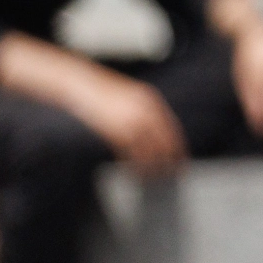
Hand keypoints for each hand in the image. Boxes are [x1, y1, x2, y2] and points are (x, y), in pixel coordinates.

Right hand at [72, 73, 189, 175]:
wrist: (81, 85)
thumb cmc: (104, 92)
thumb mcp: (131, 96)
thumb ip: (145, 110)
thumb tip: (156, 132)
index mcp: (151, 101)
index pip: (172, 128)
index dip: (178, 146)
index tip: (181, 159)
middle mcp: (144, 111)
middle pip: (163, 142)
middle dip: (169, 160)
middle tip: (173, 174)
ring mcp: (130, 122)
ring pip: (147, 151)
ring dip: (151, 166)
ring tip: (152, 177)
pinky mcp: (114, 131)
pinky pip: (128, 153)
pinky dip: (132, 164)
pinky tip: (133, 171)